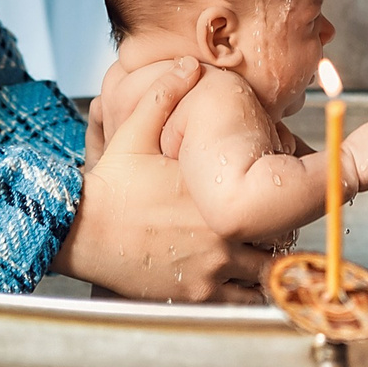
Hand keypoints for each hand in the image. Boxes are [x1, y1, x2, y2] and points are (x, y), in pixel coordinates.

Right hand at [54, 56, 273, 302]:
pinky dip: (248, 293)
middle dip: (279, 235)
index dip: (286, 201)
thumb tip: (188, 65)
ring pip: (264, 275)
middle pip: (278, 243)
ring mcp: (210, 270)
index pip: (276, 203)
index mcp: (215, 195)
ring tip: (261, 254)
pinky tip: (243, 282)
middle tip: (275, 227)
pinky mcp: (195, 295)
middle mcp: (221, 236)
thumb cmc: (110, 185)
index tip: (281, 196)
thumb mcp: (135, 132)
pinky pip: (241, 301)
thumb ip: (164, 96)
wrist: (80, 230)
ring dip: (267, 265)